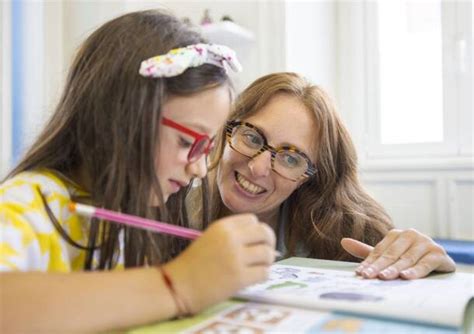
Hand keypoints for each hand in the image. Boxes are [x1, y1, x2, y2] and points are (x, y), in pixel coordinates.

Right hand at [163, 214, 275, 312]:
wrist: (177, 287)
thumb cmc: (192, 264)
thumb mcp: (209, 239)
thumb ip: (232, 236)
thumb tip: (261, 241)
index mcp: (222, 226)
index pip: (253, 220)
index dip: (257, 230)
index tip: (255, 240)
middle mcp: (231, 239)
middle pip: (265, 233)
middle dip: (269, 243)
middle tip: (265, 253)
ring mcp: (236, 258)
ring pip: (268, 254)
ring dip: (267, 261)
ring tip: (258, 267)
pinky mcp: (240, 278)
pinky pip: (264, 273)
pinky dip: (262, 275)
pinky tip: (253, 278)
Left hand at [341, 229, 455, 279]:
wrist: (440, 261)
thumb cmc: (410, 258)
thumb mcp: (389, 255)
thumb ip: (368, 251)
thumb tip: (343, 241)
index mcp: (396, 234)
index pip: (380, 251)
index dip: (369, 262)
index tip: (360, 273)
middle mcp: (411, 235)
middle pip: (391, 255)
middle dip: (379, 267)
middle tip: (368, 276)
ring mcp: (426, 243)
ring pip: (406, 259)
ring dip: (395, 269)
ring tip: (384, 277)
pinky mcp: (438, 253)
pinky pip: (425, 263)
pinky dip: (415, 271)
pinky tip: (406, 277)